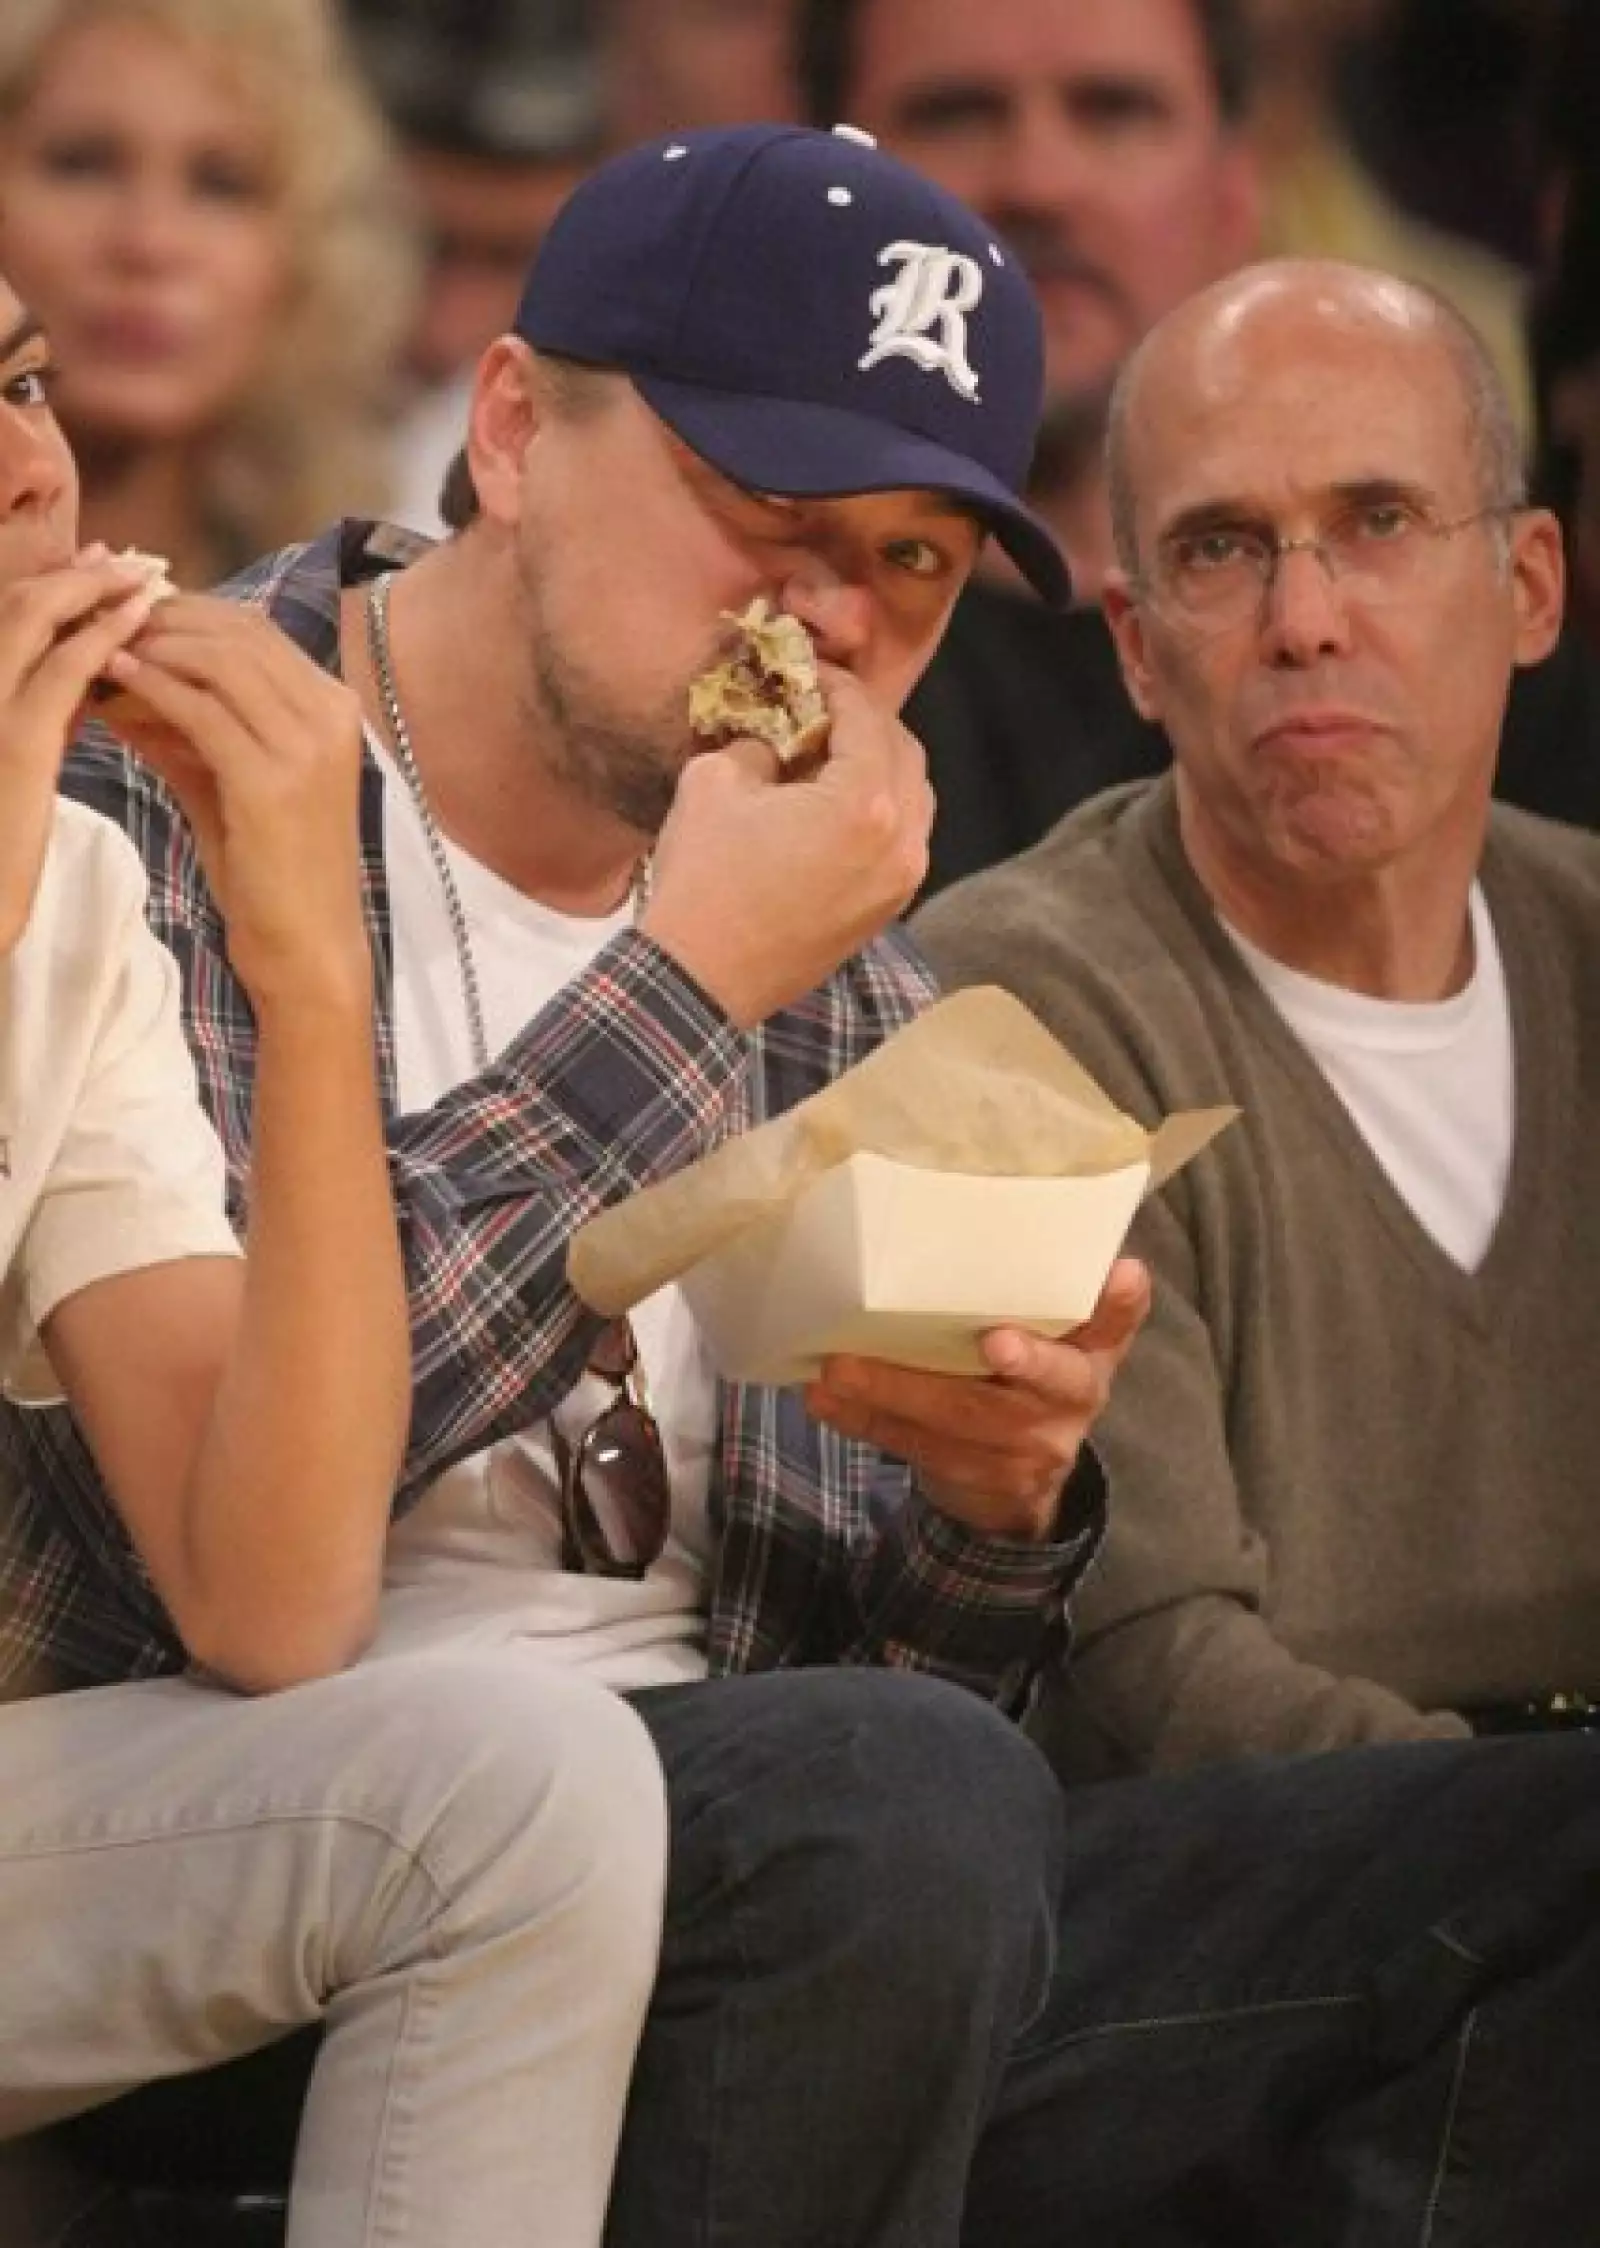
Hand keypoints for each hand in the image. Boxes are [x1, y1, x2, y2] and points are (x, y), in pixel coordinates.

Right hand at [0, 547, 170, 950]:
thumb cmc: (1, 850)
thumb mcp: (19, 767)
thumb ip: (44, 718)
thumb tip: (93, 678)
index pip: (4, 613)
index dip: (53, 582)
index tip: (102, 565)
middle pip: (15, 600)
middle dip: (76, 573)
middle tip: (132, 560)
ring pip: (31, 615)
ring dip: (92, 588)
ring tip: (144, 577)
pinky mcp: (14, 742)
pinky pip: (64, 670)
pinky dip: (103, 635)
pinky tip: (140, 622)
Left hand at [98, 597, 369, 1010]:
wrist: (306, 944)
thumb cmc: (269, 869)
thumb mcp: (228, 779)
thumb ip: (185, 723)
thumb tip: (120, 667)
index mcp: (334, 708)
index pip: (257, 629)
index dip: (190, 610)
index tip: (131, 610)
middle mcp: (331, 715)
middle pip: (239, 632)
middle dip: (167, 617)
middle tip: (106, 618)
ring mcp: (308, 746)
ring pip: (220, 660)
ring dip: (154, 645)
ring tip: (103, 644)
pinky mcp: (274, 780)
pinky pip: (202, 710)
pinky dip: (153, 686)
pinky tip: (116, 679)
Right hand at [641, 662, 933, 1025]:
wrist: (700, 980)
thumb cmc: (703, 879)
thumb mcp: (715, 782)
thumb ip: (760, 744)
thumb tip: (778, 738)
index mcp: (866, 804)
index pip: (868, 717)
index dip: (836, 685)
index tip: (808, 673)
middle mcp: (903, 842)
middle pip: (905, 753)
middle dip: (866, 724)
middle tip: (820, 711)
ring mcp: (901, 882)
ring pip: (914, 799)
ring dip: (880, 768)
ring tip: (828, 759)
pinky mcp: (886, 911)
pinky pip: (902, 842)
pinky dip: (879, 813)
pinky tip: (833, 809)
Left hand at [805, 1258, 1151, 1539]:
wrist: (1017, 1483)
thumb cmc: (1019, 1375)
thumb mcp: (1044, 1334)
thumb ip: (1024, 1290)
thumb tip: (943, 1209)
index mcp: (1094, 1348)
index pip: (1120, 1318)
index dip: (1122, 1301)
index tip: (1122, 1273)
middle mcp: (1074, 1397)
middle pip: (1047, 1379)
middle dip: (1020, 1360)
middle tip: (992, 1343)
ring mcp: (1033, 1448)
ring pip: (965, 1420)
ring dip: (897, 1391)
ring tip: (841, 1368)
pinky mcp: (984, 1481)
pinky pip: (920, 1448)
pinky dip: (867, 1421)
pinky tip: (827, 1400)